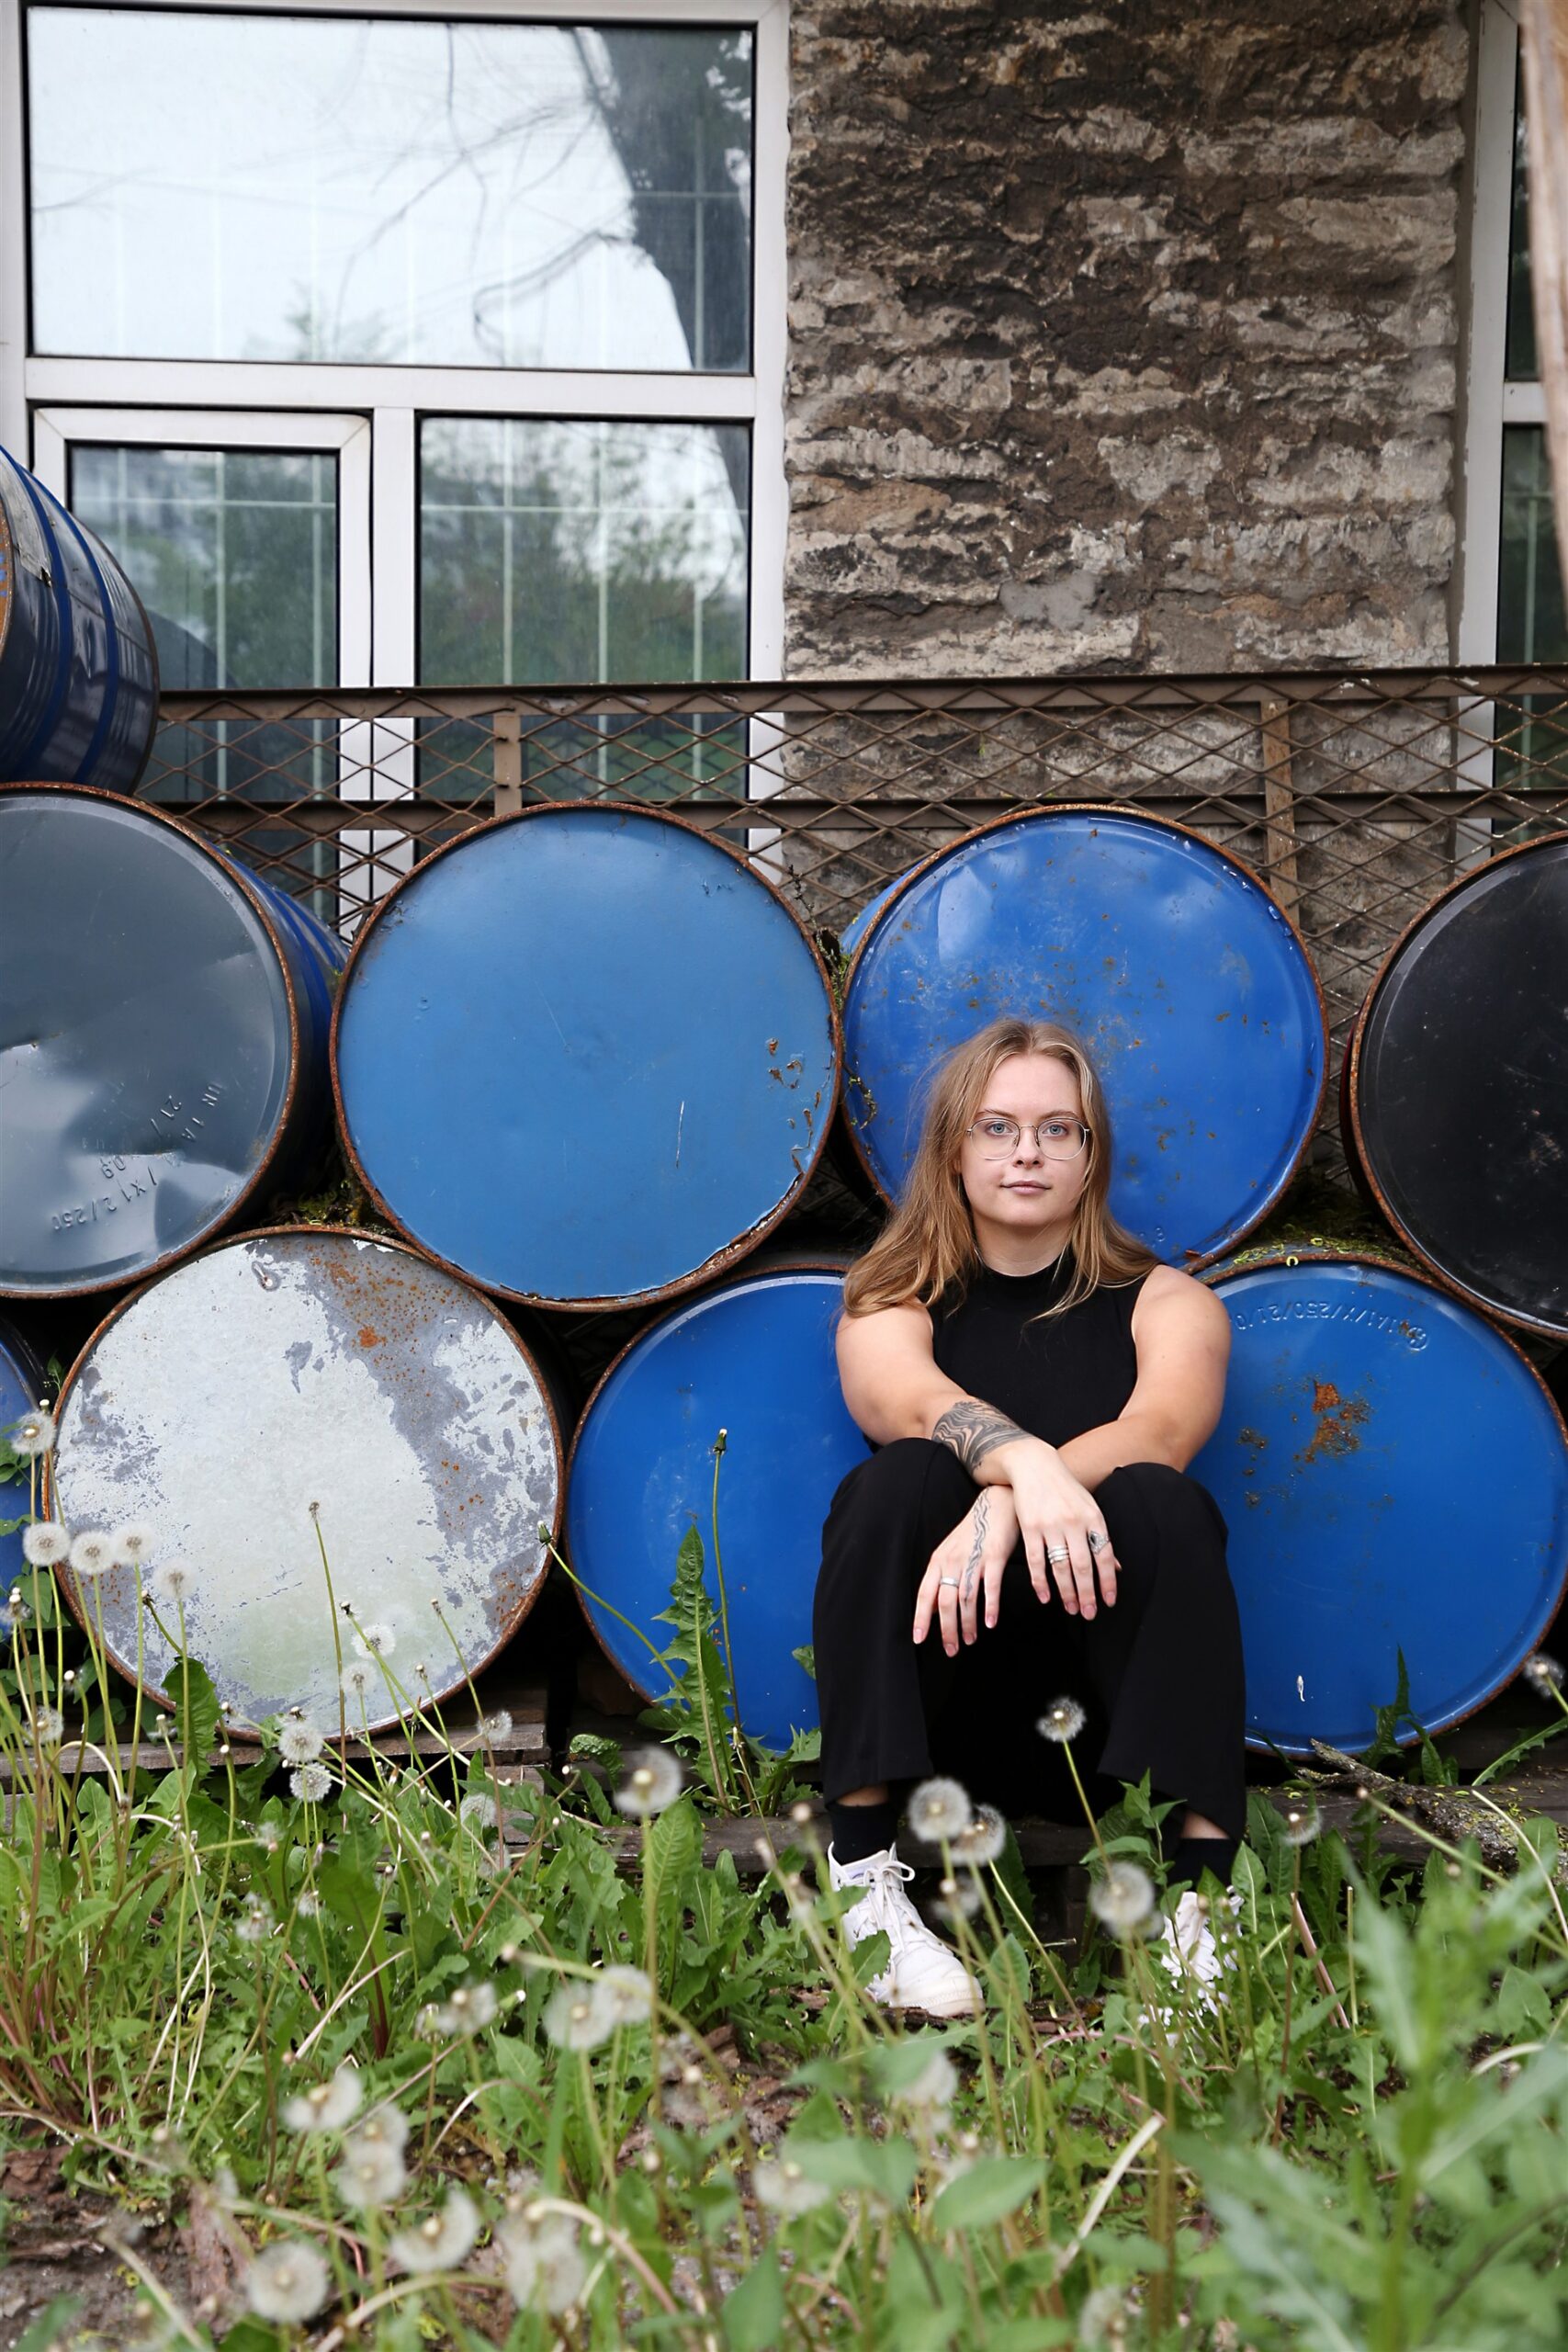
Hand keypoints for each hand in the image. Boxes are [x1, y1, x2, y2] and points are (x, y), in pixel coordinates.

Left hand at [913, 1487, 1019, 1655]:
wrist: (996, 1504)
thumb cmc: (974, 1532)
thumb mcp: (951, 1551)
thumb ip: (942, 1577)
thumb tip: (935, 1606)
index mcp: (939, 1560)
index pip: (925, 1594)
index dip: (922, 1618)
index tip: (919, 1639)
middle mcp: (952, 1561)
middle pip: (946, 1602)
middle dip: (947, 1629)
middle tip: (951, 1649)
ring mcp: (973, 1559)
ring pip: (966, 1598)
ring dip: (968, 1623)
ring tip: (970, 1640)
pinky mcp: (994, 1557)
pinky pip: (990, 1587)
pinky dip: (990, 1607)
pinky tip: (991, 1623)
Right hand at [984, 1435, 1117, 1618]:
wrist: (1034, 1465)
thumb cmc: (1065, 1490)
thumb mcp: (1089, 1508)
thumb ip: (1099, 1537)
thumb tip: (1116, 1568)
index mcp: (1093, 1517)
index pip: (1104, 1556)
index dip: (1108, 1581)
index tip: (1109, 1601)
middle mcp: (1074, 1522)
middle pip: (1083, 1566)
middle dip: (1087, 1594)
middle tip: (1089, 1613)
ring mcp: (1050, 1525)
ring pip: (1060, 1567)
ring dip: (1066, 1592)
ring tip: (1071, 1609)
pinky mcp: (1030, 1527)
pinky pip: (1036, 1561)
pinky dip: (1040, 1582)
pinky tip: (1045, 1597)